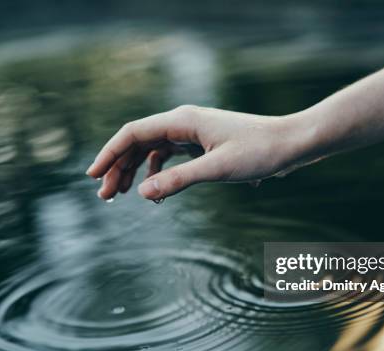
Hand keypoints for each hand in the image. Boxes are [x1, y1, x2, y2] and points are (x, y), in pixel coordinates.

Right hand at [86, 105, 302, 200]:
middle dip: (118, 168)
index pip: (133, 133)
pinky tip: (156, 190)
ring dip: (135, 171)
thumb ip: (179, 180)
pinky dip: (157, 172)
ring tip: (121, 195)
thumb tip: (142, 192)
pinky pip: (169, 156)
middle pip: (138, 142)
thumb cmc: (260, 152)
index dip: (109, 154)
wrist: (291, 144)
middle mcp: (184, 123)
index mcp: (182, 121)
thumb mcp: (217, 169)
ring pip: (152, 150)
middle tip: (105, 196)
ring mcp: (192, 133)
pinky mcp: (202, 144)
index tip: (92, 176)